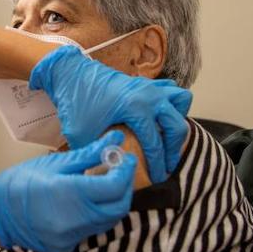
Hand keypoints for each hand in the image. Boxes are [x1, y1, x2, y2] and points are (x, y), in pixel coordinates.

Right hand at [0, 131, 136, 251]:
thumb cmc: (20, 183)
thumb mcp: (56, 163)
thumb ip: (89, 154)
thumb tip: (114, 139)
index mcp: (72, 193)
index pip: (115, 186)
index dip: (125, 170)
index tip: (125, 158)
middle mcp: (76, 219)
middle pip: (119, 207)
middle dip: (125, 188)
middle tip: (119, 170)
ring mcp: (72, 236)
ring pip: (108, 221)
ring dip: (112, 202)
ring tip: (104, 184)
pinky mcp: (67, 246)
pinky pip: (92, 230)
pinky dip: (96, 215)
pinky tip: (88, 202)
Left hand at [29, 45, 190, 181]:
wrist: (70, 73)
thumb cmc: (75, 103)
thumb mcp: (82, 135)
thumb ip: (98, 155)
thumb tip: (110, 173)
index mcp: (135, 108)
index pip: (155, 143)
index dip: (157, 165)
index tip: (156, 178)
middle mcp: (149, 95)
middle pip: (177, 127)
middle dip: (173, 150)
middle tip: (165, 165)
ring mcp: (150, 86)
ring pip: (181, 102)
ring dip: (176, 121)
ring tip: (165, 137)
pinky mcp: (146, 82)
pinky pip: (172, 90)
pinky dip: (171, 104)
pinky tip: (158, 118)